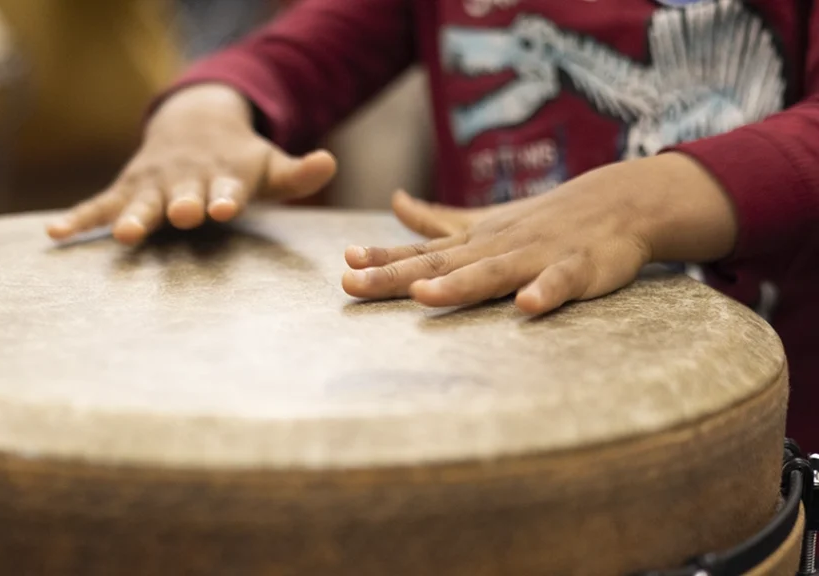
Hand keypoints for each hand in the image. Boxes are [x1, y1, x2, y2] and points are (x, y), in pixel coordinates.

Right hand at [46, 84, 336, 243]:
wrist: (195, 123)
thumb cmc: (239, 159)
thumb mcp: (269, 165)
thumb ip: (297, 173)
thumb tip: (330, 162)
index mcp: (221, 175)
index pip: (226, 187)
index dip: (226, 195)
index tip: (225, 205)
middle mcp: (184, 180)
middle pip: (182, 196)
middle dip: (181, 206)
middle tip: (181, 216)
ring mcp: (152, 185)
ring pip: (140, 202)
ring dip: (131, 216)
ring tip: (124, 233)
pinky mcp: (125, 190)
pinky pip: (98, 206)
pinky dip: (78, 219)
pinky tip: (54, 233)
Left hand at [342, 154, 737, 314]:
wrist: (620, 201)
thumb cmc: (545, 219)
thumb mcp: (486, 220)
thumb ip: (439, 219)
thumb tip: (395, 203)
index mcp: (474, 243)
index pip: (421, 252)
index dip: (383, 259)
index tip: (346, 265)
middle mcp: (496, 248)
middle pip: (440, 265)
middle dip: (395, 276)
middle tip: (352, 284)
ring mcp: (535, 256)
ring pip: (491, 273)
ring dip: (458, 285)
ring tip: (423, 297)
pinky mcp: (577, 269)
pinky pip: (559, 282)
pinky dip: (544, 292)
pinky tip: (526, 306)